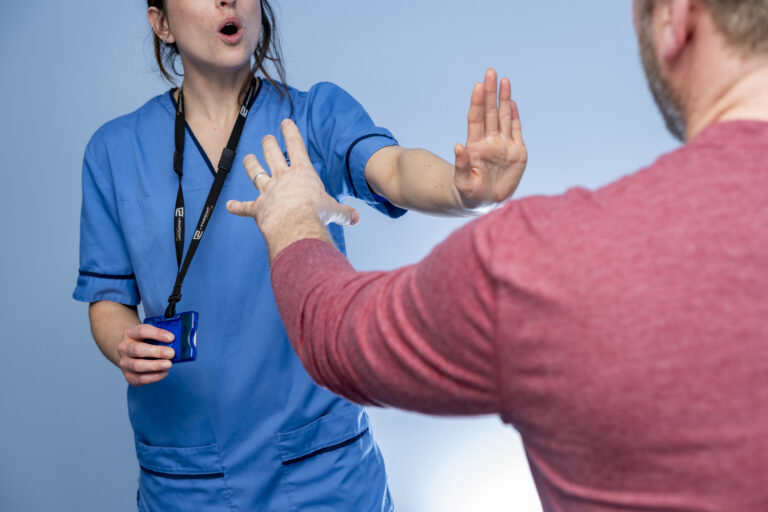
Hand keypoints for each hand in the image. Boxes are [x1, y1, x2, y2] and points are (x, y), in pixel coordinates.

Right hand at [117, 324, 174, 386]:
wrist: (130, 351)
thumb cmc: (144, 341)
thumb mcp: (150, 334)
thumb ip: (161, 337)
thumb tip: (178, 343)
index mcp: (130, 333)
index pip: (142, 331)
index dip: (157, 334)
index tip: (171, 337)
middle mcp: (124, 348)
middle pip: (138, 349)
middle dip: (157, 352)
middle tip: (171, 353)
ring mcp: (124, 363)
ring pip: (137, 365)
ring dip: (155, 365)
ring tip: (169, 364)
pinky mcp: (128, 375)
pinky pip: (140, 378)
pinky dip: (154, 376)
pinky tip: (164, 372)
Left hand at [226, 119, 358, 260]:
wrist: (296, 224)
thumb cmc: (316, 214)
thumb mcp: (334, 210)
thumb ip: (343, 213)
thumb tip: (355, 218)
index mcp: (302, 173)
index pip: (296, 147)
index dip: (290, 133)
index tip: (285, 122)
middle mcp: (283, 178)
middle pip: (273, 155)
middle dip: (269, 145)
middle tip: (266, 138)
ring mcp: (268, 191)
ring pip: (257, 174)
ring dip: (252, 165)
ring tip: (248, 158)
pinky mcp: (258, 208)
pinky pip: (245, 207)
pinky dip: (237, 207)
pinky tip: (229, 206)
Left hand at [454, 68, 526, 208]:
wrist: (483, 202)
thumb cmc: (469, 194)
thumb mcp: (463, 183)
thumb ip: (461, 166)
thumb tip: (458, 147)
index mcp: (476, 146)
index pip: (476, 118)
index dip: (478, 102)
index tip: (478, 86)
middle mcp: (490, 142)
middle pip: (491, 112)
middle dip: (491, 92)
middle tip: (490, 71)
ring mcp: (504, 146)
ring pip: (504, 117)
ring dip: (504, 99)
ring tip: (503, 80)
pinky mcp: (517, 153)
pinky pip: (516, 131)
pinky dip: (515, 116)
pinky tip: (512, 102)